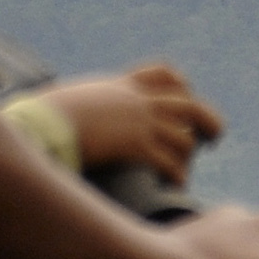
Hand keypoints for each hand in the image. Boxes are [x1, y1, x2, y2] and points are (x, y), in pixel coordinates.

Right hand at [46, 62, 223, 185]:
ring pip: (183, 137)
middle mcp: (137, 100)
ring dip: (187, 156)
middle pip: (188, 104)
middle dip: (208, 120)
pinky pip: (169, 163)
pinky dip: (177, 175)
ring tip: (184, 169)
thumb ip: (90, 105)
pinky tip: (177, 184)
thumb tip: (81, 115)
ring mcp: (140, 122)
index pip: (162, 73)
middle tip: (215, 136)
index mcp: (122, 85)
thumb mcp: (75, 100)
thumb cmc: (47, 114)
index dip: (181, 85)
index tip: (187, 96)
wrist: (43, 122)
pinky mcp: (136, 146)